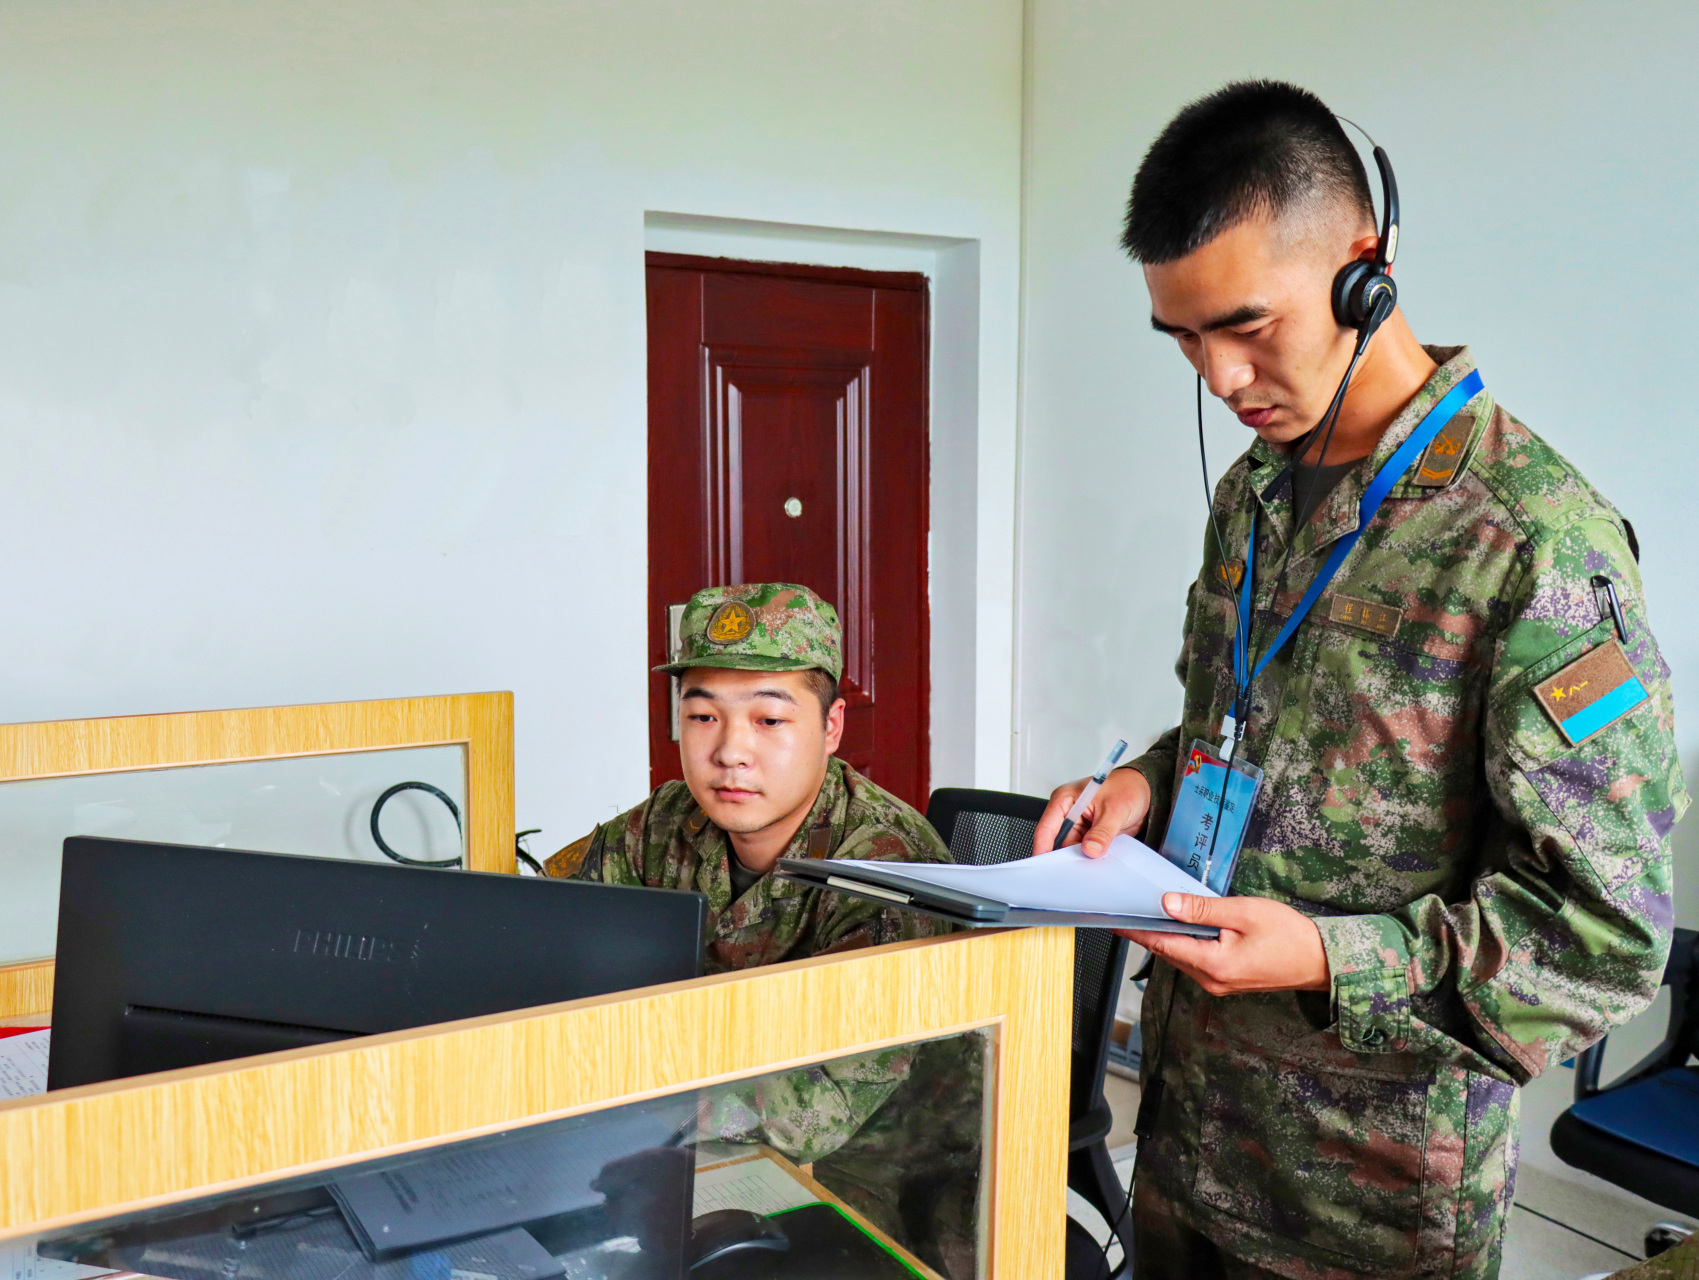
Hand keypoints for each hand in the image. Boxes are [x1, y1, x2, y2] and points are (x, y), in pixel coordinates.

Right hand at [1033, 767, 1150, 857]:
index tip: (1046, 866)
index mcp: (1065, 800)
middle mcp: (1069, 813)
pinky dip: (1091, 858)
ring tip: (1091, 867)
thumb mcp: (1115, 809)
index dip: (1043, 848)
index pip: (1047, 828)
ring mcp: (1080, 826)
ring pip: (1073, 849)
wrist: (1145, 792)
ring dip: (1082, 858)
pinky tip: (1098, 863)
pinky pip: (1086, 851)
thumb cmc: (1127, 787)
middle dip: (1067, 857)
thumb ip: (1102, 832)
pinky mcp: (1090, 835)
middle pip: (1059, 842)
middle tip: (1074, 872)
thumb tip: (1090, 850)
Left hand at [1119, 893, 1329, 994]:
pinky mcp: (1226, 980)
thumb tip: (1167, 903)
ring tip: (1146, 913)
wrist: (1322, 961)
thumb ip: (1203, 909)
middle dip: (1146, 931)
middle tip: (1125, 908)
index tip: (1111, 919)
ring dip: (1165, 937)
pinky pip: (1196, 960)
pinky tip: (1181, 926)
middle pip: (1168, 952)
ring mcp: (1218, 984)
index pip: (1162, 944)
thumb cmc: (1289, 935)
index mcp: (1213, 965)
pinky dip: (1184, 943)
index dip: (1134, 930)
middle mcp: (1211, 980)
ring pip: (1181, 956)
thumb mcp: (1244, 913)